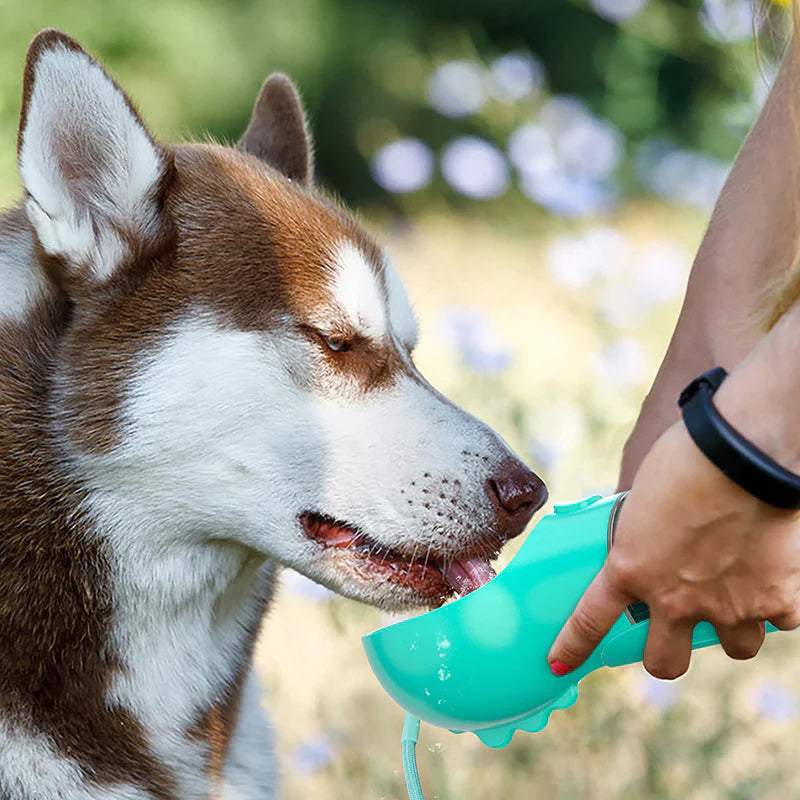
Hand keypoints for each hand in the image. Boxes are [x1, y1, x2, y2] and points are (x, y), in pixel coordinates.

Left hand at [548, 421, 799, 678]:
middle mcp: (675, 599)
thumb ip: (639, 533)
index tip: (560, 663)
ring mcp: (727, 606)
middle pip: (664, 663)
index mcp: (630, 569)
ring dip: (732, 628)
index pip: (590, 620)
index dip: (573, 647)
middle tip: (671, 630)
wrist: (744, 453)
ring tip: (735, 596)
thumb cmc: (686, 459)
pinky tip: (771, 576)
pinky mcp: (776, 601)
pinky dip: (777, 604)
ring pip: (734, 648)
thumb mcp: (640, 500)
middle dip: (665, 655)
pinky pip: (779, 620)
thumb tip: (644, 538)